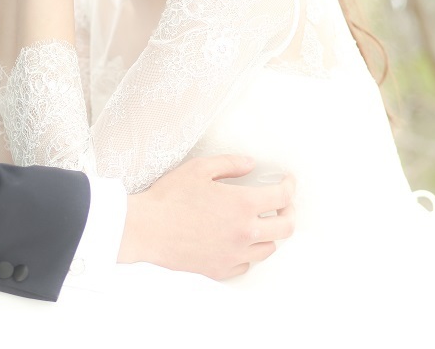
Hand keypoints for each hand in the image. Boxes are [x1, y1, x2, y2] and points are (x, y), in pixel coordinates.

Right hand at [119, 156, 295, 279]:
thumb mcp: (200, 169)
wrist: (144, 230)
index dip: (290, 186)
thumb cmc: (169, 197)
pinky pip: (246, 264)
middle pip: (286, 227)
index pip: (283, 197)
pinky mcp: (220, 270)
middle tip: (283, 204)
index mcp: (243, 205)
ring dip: (270, 234)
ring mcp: (233, 254)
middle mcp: (244, 233)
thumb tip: (251, 164)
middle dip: (289, 212)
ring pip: (269, 248)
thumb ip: (231, 164)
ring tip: (261, 224)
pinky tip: (239, 242)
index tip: (288, 181)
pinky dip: (248, 252)